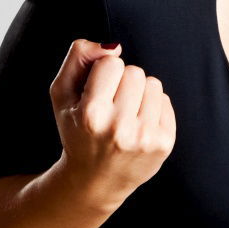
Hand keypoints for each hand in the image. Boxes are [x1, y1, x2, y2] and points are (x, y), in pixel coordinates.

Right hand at [50, 40, 176, 204]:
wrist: (95, 180)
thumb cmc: (77, 131)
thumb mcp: (63, 95)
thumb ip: (78, 58)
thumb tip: (113, 46)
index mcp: (91, 115)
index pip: (111, 63)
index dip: (103, 74)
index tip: (97, 92)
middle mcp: (119, 128)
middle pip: (135, 71)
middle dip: (123, 83)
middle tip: (111, 107)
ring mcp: (144, 137)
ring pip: (153, 84)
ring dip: (140, 94)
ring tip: (125, 115)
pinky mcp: (164, 144)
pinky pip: (165, 101)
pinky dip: (153, 108)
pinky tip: (138, 126)